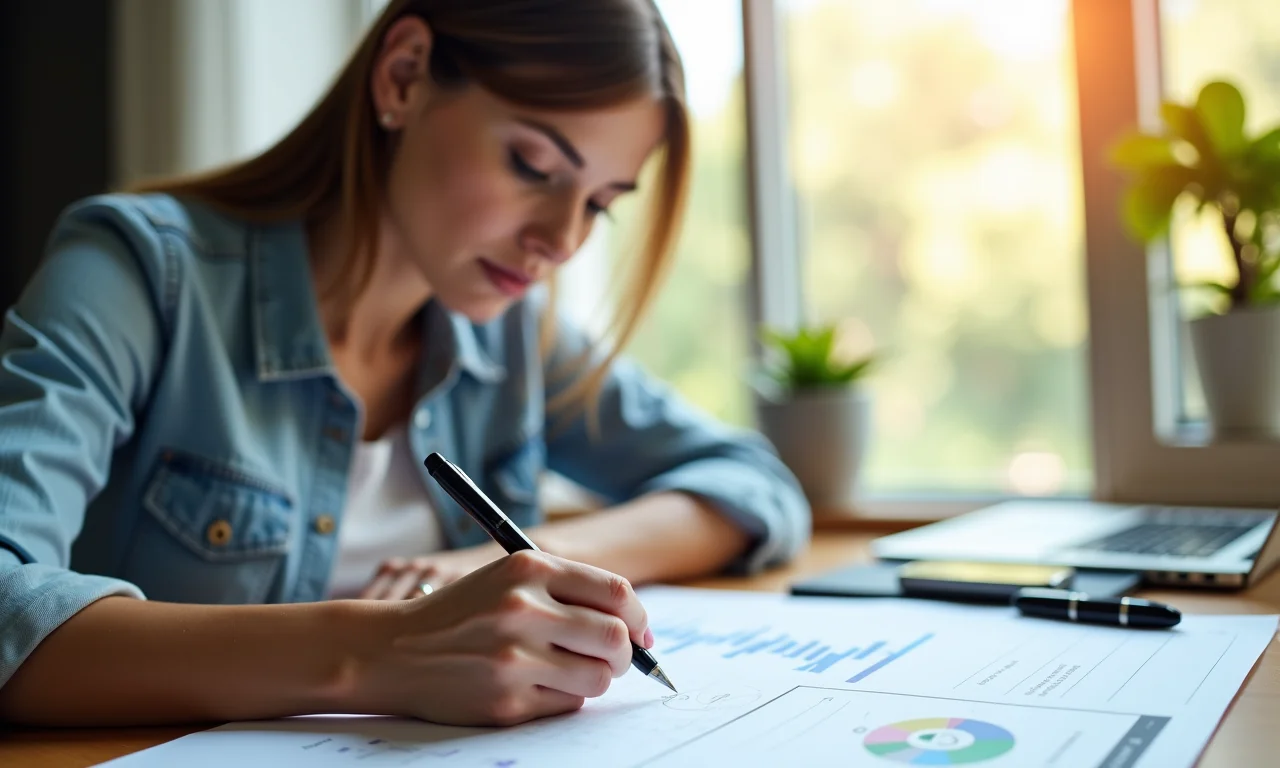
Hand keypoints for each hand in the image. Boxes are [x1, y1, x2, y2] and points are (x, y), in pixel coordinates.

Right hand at [350, 550, 653, 725]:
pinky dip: (563, 697)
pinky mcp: (506, 701)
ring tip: (570, 671)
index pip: (617, 593)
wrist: (393, 650)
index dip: (639, 617)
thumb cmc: (463, 612)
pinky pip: (567, 705)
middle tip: (613, 658)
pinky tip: (535, 685)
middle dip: (625, 654)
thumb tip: (636, 628)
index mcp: (528, 569)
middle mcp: (522, 609)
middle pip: (615, 639)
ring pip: (598, 678)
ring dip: (596, 678)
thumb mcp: (509, 577)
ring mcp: (514, 659)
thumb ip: (569, 590)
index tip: (640, 633)